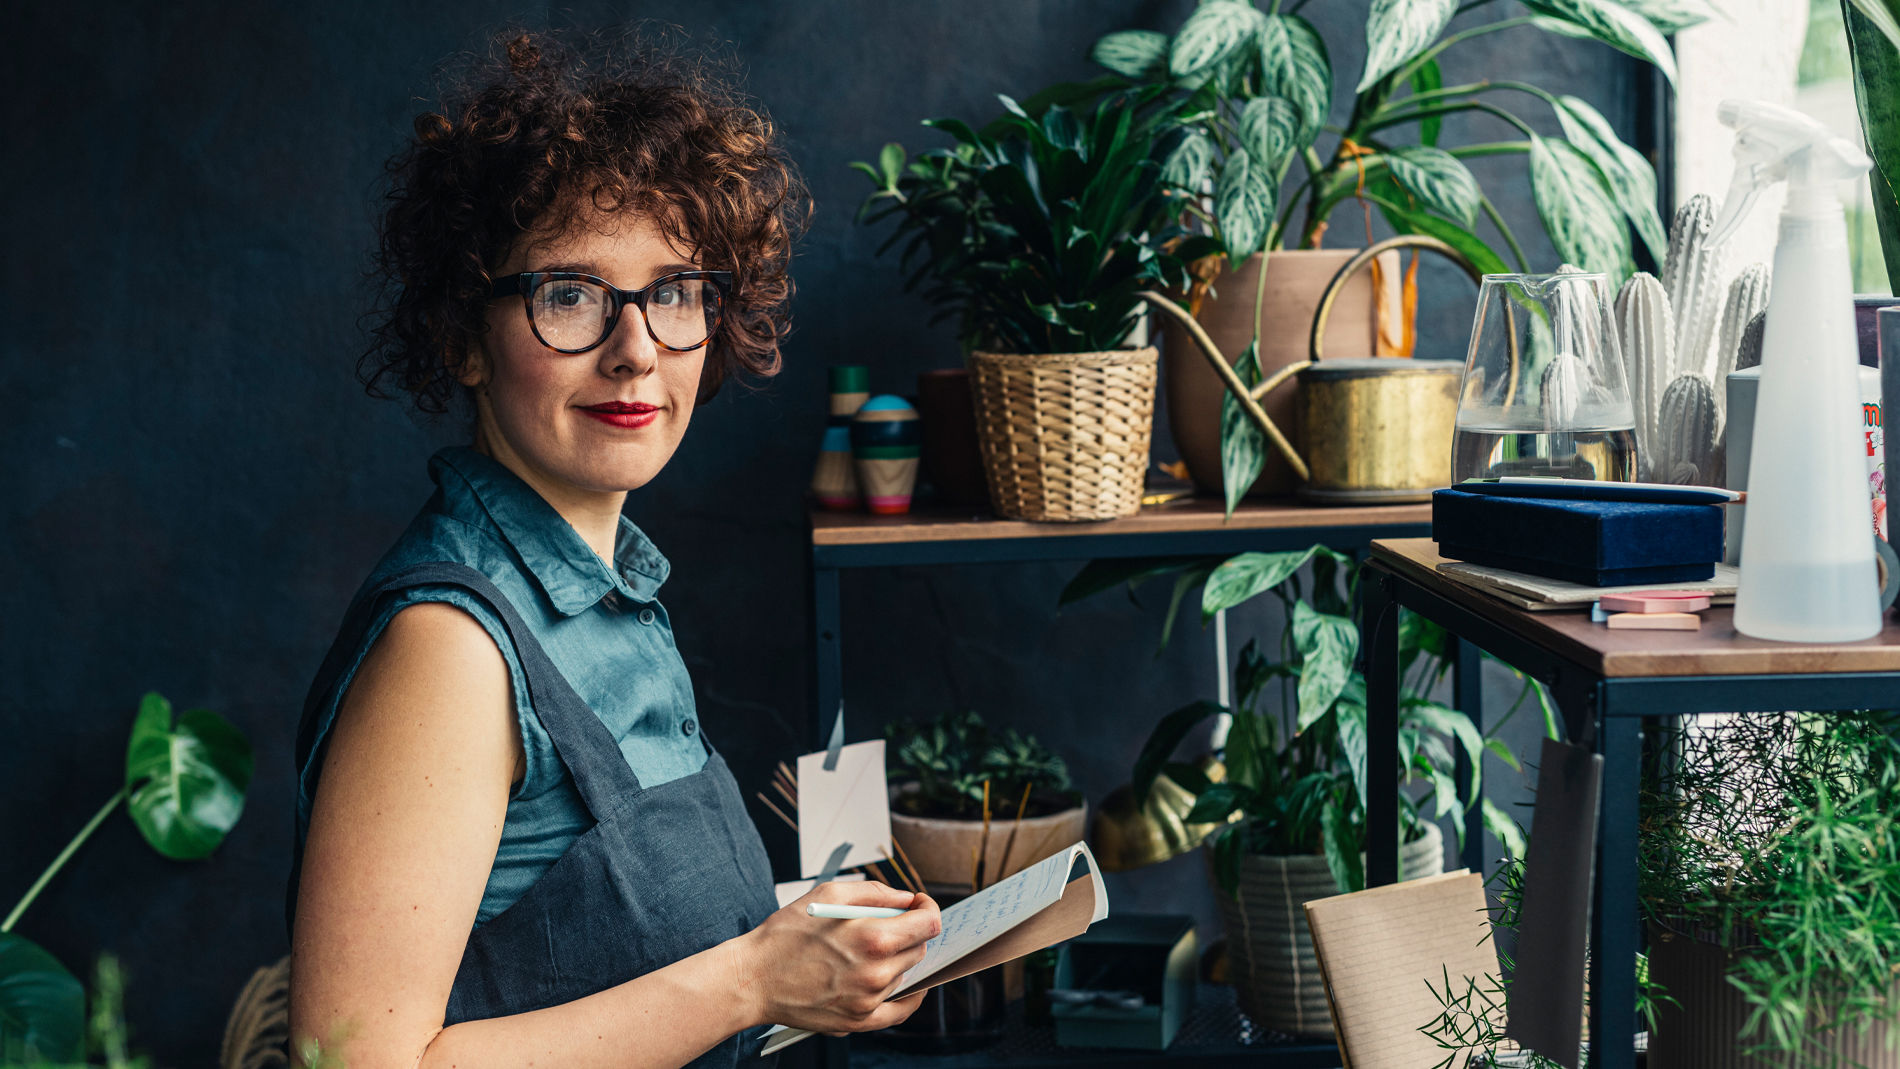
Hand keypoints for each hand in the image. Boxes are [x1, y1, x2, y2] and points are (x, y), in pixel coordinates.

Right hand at [729, 881, 940, 1034]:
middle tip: (889, 923)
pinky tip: (904, 983)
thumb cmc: (785, 934)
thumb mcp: (828, 895)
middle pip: (919, 948)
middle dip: (909, 931)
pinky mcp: (859, 1021)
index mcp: (874, 938)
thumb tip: (905, 899)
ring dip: (898, 959)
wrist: (753, 979)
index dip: (927, 908)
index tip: (918, 904)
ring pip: (906, 974)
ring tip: (869, 949)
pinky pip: (900, 1011)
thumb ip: (875, 893)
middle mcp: (877, 973)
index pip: (929, 924)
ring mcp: (869, 1001)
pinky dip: (908, 995)